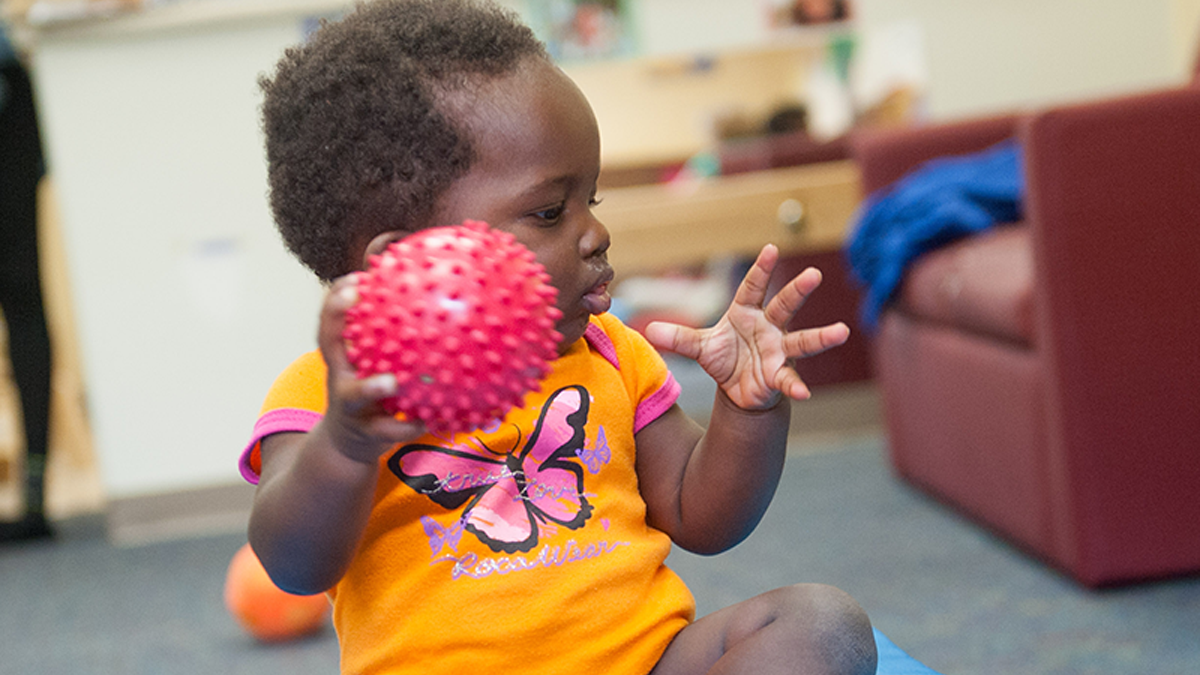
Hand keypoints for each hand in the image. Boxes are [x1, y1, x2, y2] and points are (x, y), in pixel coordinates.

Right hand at [318, 274, 426, 463]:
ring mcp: (349, 405)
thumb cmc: (370, 389)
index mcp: (343, 356)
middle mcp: (340, 375)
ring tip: (392, 381)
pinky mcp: (365, 433)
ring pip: (353, 394)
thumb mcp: (373, 361)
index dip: (337, 296)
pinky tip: (427, 421)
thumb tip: (424, 285)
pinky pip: (387, 430)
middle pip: (327, 344)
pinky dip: (406, 427)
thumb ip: (392, 331)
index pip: (331, 319)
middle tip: (354, 298)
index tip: (356, 276)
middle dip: (335, 318)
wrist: (349, 443)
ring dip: (371, 387)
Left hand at [643, 244, 848, 408]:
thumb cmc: (724, 359)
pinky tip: (803, 394)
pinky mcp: (779, 376)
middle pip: (784, 305)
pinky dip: (796, 386)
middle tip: (814, 274)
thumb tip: (649, 329)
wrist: (738, 390)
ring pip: (802, 341)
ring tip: (841, 332)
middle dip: (798, 290)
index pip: (753, 287)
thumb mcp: (699, 348)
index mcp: (746, 313)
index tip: (770, 249)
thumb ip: (679, 338)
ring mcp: (778, 351)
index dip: (761, 269)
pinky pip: (790, 379)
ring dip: (821, 337)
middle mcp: (768, 328)